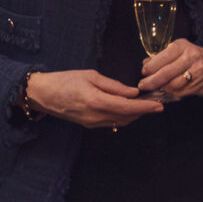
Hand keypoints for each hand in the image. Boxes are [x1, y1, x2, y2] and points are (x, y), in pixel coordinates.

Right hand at [25, 69, 163, 129]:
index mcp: (96, 102)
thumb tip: (132, 92)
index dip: (145, 108)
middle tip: (157, 102)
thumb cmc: (65, 80)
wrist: (43, 94)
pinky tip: (129, 108)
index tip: (159, 106)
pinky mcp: (88, 125)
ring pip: (120, 122)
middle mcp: (95, 117)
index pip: (127, 107)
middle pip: (127, 117)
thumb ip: (113, 86)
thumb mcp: (91, 76)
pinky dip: (124, 116)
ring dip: (135, 115)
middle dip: (143, 112)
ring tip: (147, 105)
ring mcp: (92, 123)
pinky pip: (111, 122)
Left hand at [137, 39, 202, 98]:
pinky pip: (181, 92)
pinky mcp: (200, 84)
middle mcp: (190, 57)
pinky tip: (169, 91)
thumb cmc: (197, 56)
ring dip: (162, 89)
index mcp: (182, 46)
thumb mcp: (181, 50)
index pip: (160, 58)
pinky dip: (172, 93)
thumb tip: (145, 63)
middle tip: (143, 85)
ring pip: (172, 85)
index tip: (143, 73)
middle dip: (151, 82)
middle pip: (165, 73)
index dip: (149, 68)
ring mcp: (196, 71)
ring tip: (157, 88)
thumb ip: (164, 56)